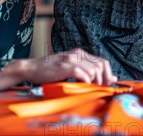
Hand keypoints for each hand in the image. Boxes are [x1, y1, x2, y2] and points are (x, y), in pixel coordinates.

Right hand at [0, 48, 116, 90]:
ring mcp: (71, 59)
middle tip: (98, 89)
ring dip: (93, 81)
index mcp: (81, 53)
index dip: (107, 75)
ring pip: (93, 70)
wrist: (32, 68)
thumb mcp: (71, 69)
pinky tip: (81, 85)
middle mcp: (78, 53)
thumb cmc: (51, 71)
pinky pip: (82, 73)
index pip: (103, 62)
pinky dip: (85, 81)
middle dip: (103, 79)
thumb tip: (111, 77)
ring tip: (88, 88)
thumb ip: (88, 71)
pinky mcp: (64, 66)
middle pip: (101, 65)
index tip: (106, 85)